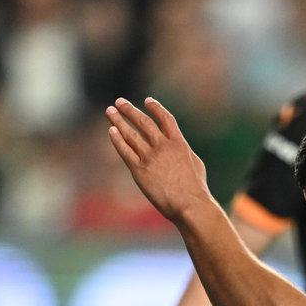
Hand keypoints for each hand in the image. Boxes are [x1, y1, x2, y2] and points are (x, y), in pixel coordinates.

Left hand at [106, 97, 209, 222]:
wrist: (189, 205)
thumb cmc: (196, 189)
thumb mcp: (195, 163)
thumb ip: (183, 151)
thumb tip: (177, 145)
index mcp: (179, 143)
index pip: (165, 118)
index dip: (155, 107)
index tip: (147, 101)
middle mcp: (163, 146)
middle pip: (143, 121)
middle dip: (129, 110)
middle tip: (119, 102)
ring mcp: (150, 157)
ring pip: (130, 133)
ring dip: (118, 120)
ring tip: (110, 111)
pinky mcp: (139, 170)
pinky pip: (125, 150)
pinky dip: (117, 139)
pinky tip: (111, 131)